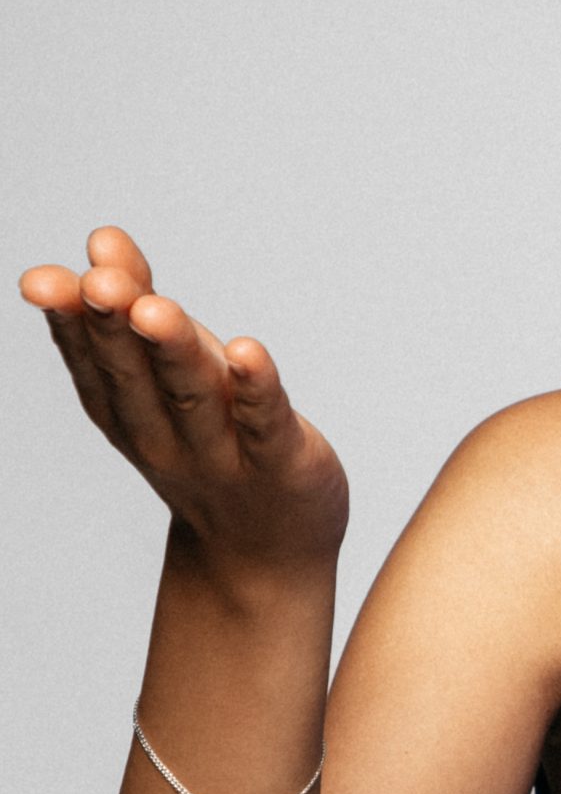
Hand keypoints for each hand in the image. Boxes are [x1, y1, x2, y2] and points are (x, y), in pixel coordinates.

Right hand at [18, 225, 348, 579]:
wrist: (264, 555)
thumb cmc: (214, 439)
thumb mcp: (169, 371)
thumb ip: (138, 301)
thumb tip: (101, 237)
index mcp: (128, 411)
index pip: (93, 361)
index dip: (69, 321)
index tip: (45, 280)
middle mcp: (165, 435)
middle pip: (135, 376)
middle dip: (113, 327)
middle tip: (97, 283)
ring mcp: (223, 453)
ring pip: (193, 396)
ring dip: (173, 350)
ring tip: (154, 308)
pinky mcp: (282, 463)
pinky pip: (267, 423)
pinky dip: (256, 389)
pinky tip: (247, 351)